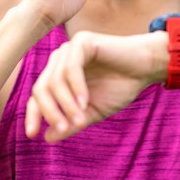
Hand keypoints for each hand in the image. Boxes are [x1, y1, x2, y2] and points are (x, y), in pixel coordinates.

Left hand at [24, 31, 166, 141]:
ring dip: (66, 103)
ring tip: (81, 119)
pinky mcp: (81, 42)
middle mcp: (60, 60)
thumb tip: (47, 138)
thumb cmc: (121, 87)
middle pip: (41, 89)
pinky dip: (76, 88)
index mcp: (59, 75)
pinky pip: (70, 69)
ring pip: (55, 81)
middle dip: (51, 111)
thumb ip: (71, 123)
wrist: (146, 67)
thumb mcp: (92, 112)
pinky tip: (86, 101)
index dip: (34, 115)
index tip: (32, 135)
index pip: (37, 95)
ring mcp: (69, 49)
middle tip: (65, 128)